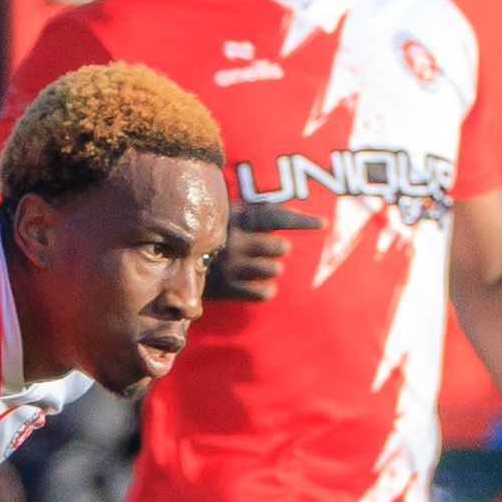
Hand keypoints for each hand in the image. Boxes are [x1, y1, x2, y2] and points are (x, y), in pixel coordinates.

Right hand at [206, 198, 320, 301]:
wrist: (176, 266)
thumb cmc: (214, 236)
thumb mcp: (229, 215)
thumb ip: (259, 211)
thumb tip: (294, 210)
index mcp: (236, 219)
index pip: (275, 216)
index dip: (302, 220)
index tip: (324, 223)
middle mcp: (234, 241)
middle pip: (280, 247)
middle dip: (278, 250)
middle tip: (262, 251)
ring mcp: (231, 266)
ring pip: (275, 270)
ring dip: (271, 270)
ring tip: (255, 268)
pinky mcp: (228, 289)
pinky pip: (265, 292)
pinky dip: (264, 290)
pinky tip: (252, 285)